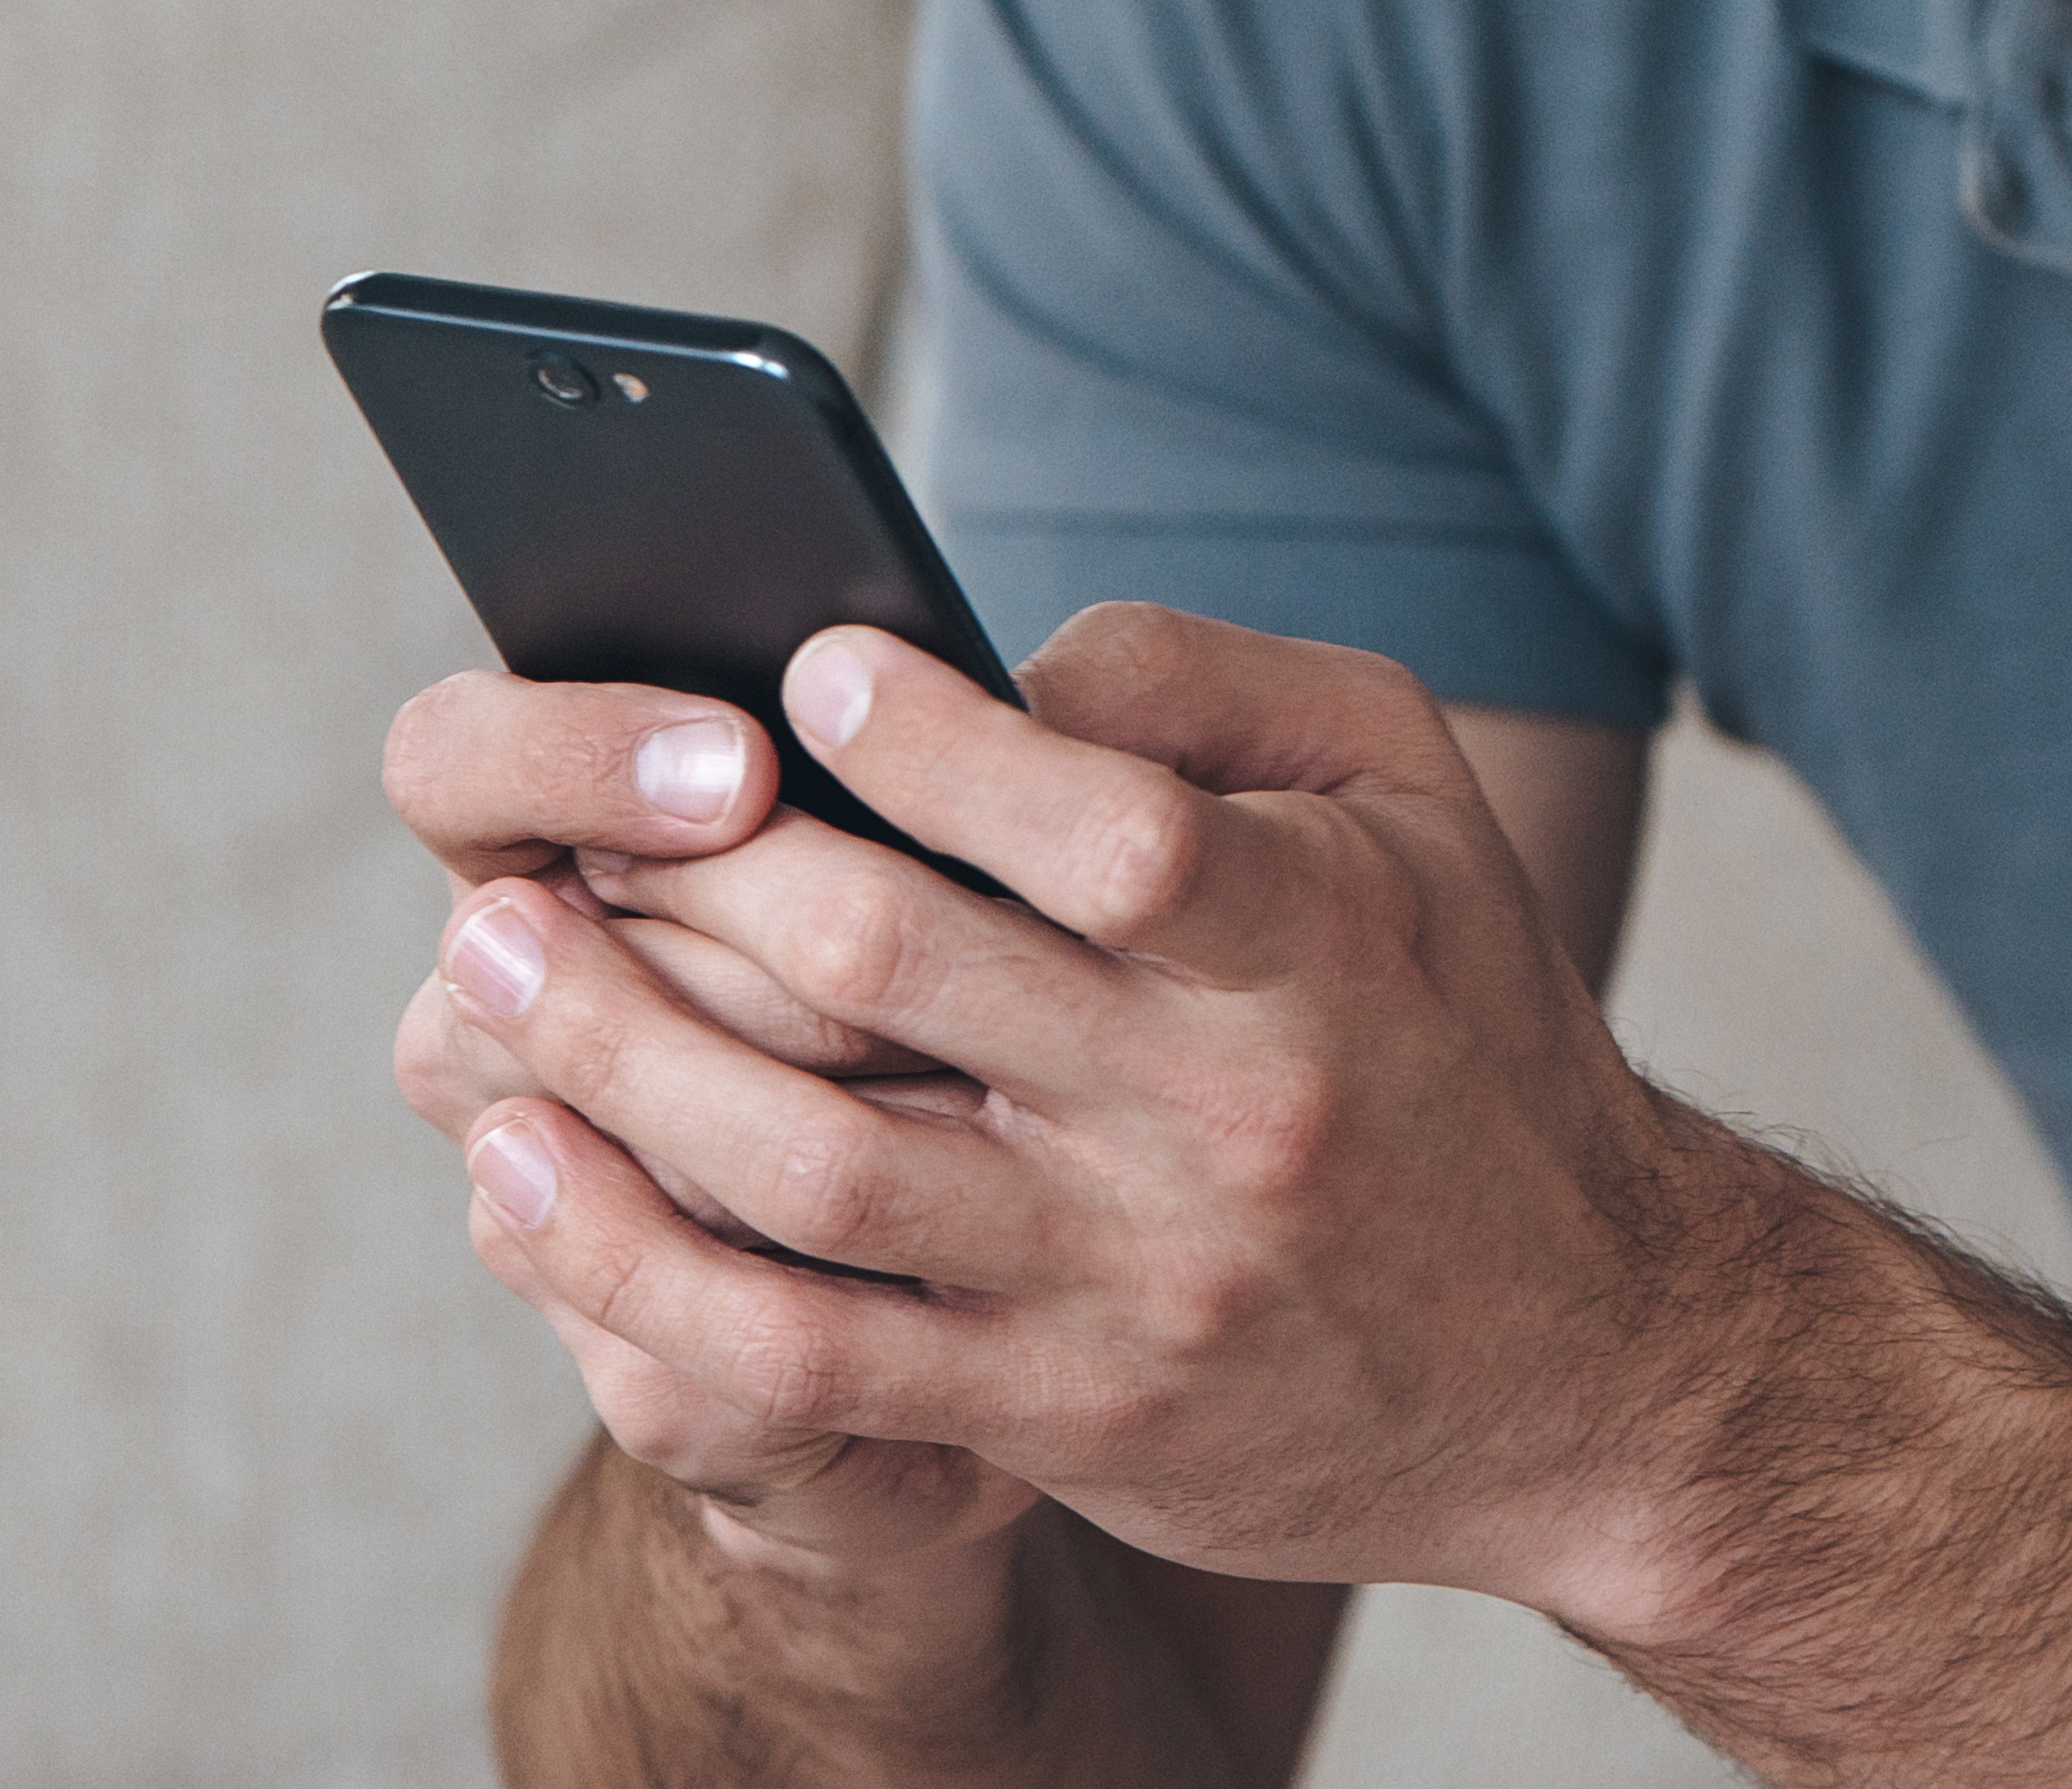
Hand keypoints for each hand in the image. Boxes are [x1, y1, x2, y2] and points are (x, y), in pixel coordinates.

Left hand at [413, 603, 1758, 1611]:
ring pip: (806, 1168)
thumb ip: (1215, 685)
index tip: (808, 668)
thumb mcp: (1414, 802)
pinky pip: (796, 1355)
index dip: (932, 736)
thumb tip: (993, 656)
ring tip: (488, 957)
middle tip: (566, 813)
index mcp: (1314, 942)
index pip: (1104, 825)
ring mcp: (1127, 1280)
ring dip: (611, 1052)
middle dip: (693, 872)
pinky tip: (529, 1176)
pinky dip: (629, 1265)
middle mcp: (1221, 1113)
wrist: (1583, 1357)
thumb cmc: (1459, 1028)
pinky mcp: (1056, 1416)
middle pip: (894, 973)